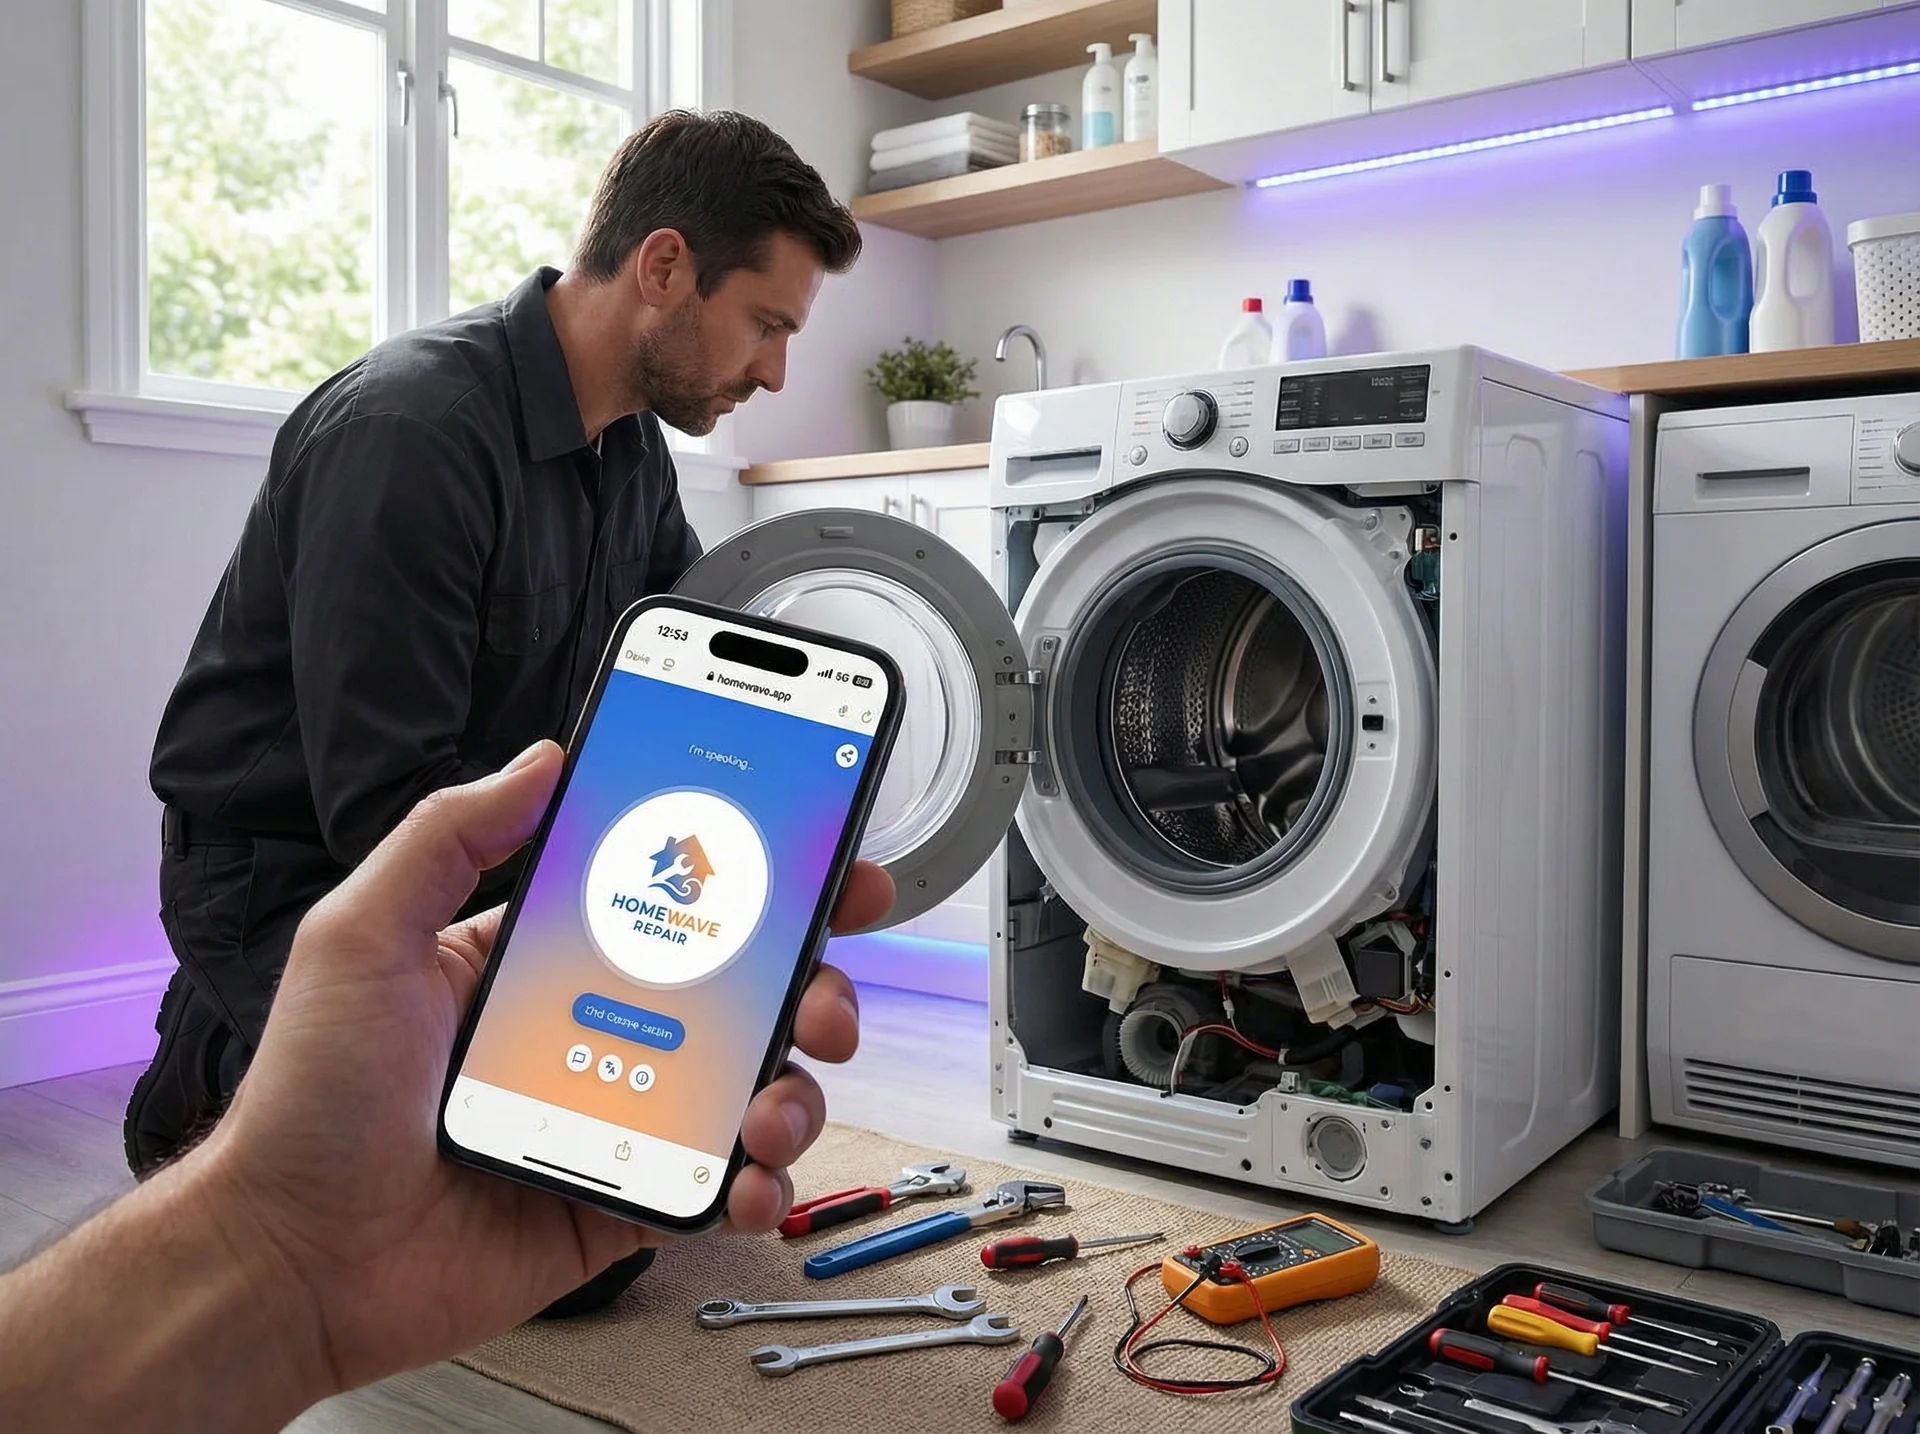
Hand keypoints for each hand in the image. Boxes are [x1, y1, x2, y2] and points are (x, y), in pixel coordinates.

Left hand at [193, 741, 891, 1395]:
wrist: (288, 1257)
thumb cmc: (309, 1101)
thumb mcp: (363, 937)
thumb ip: (448, 837)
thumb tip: (541, 758)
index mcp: (544, 958)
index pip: (667, 896)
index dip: (753, 874)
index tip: (818, 854)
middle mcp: (596, 1029)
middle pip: (740, 988)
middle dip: (811, 979)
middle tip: (822, 992)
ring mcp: (618, 1114)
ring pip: (751, 1084)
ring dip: (795, 1086)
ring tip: (771, 1102)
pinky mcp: (626, 1198)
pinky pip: (720, 1183)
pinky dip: (759, 1181)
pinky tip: (746, 1176)